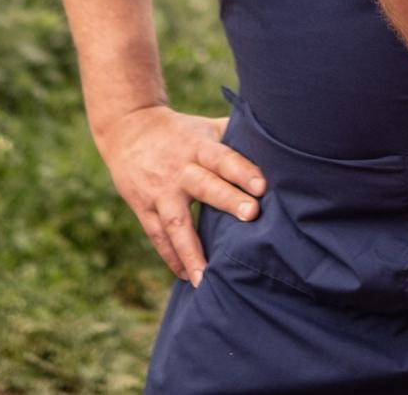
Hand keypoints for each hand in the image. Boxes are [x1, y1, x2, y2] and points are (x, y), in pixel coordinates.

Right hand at [96, 104, 266, 285]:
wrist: (128, 129)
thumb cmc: (182, 132)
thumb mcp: (206, 127)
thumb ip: (236, 137)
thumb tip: (279, 143)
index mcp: (199, 147)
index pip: (223, 158)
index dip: (242, 170)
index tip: (263, 186)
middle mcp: (179, 169)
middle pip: (204, 186)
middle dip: (228, 201)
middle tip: (251, 215)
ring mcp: (159, 191)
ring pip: (176, 222)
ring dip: (192, 251)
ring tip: (207, 279)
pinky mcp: (143, 208)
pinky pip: (158, 237)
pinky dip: (173, 258)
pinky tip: (188, 277)